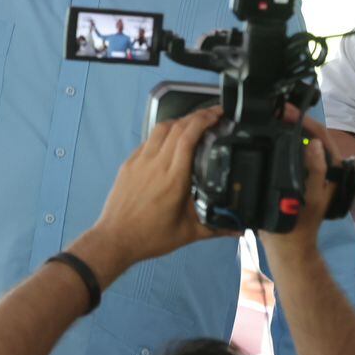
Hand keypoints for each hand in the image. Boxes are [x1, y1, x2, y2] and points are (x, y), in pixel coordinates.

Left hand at [84, 108, 229, 273]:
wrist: (115, 239)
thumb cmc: (149, 237)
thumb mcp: (188, 234)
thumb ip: (216, 228)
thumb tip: (239, 228)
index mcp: (173, 179)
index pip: (188, 138)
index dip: (204, 120)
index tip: (218, 114)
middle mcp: (156, 165)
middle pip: (177, 127)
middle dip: (197, 116)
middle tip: (213, 114)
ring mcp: (140, 162)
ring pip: (161, 129)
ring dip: (179, 121)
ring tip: (193, 122)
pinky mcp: (129, 164)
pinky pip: (148, 141)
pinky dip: (162, 135)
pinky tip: (170, 141)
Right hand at [258, 113, 336, 265]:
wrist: (288, 247)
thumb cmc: (301, 223)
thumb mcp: (312, 197)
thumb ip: (317, 171)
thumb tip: (315, 144)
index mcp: (330, 169)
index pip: (320, 135)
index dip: (304, 119)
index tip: (284, 110)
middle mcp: (322, 167)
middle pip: (309, 135)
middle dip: (293, 121)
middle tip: (272, 111)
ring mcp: (309, 172)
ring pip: (300, 143)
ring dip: (286, 130)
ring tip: (268, 120)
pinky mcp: (297, 176)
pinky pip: (290, 154)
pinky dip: (280, 144)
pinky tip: (267, 139)